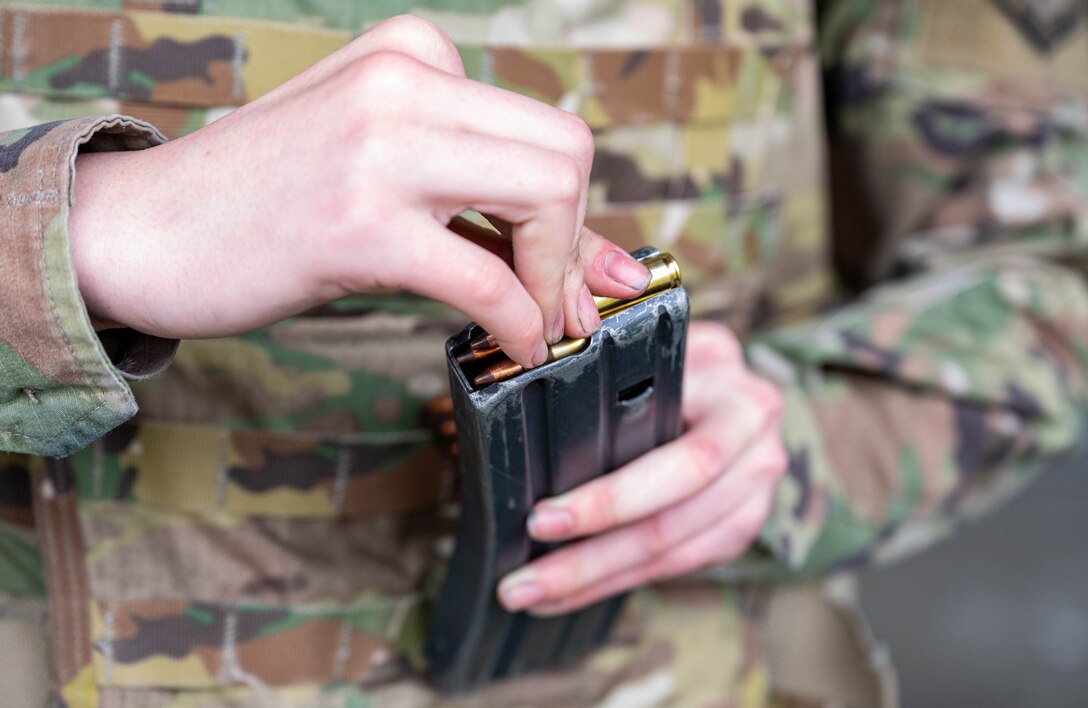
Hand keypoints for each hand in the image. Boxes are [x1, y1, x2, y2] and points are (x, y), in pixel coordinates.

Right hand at [68, 15, 650, 367]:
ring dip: (556, 279)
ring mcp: (379, 146)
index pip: (547, 128)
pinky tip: (513, 345)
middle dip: (578, 243)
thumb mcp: (383, 169)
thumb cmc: (269, 204)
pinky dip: (519, 321)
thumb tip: (605, 261)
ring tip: (536, 323)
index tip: (561, 270)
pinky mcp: (359, 223)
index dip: (572, 213)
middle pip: (567, 154)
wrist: (143, 232)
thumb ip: (484, 196)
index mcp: (412, 52)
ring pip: (547, 196)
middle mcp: (403, 81)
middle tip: (559, 302)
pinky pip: (487, 277)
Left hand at [496, 320, 786, 613]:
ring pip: (670, 550)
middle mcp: (754, 439)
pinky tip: (571, 591)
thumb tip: (525, 422)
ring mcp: (755, 487)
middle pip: (670, 518)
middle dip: (590, 555)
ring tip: (533, 595)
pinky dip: (619, 580)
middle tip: (525, 579)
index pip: (679, 458)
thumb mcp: (651, 349)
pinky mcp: (741, 523)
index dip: (610, 499)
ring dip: (595, 579)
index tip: (540, 520)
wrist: (728, 381)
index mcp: (730, 386)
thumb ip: (612, 376)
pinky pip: (678, 564)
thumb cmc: (670, 362)